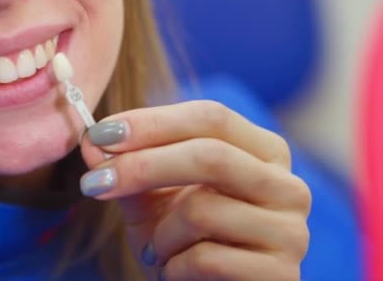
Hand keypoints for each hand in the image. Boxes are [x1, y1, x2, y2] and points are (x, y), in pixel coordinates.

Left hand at [81, 101, 310, 280]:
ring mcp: (291, 230)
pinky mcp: (281, 273)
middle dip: (143, 166)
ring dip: (160, 234)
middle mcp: (287, 184)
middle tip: (94, 183)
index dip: (152, 122)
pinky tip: (175, 272)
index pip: (211, 117)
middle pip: (211, 154)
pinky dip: (174, 267)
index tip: (99, 135)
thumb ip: (127, 168)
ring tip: (156, 250)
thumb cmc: (184, 243)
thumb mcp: (152, 201)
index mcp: (263, 152)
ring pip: (203, 210)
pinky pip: (207, 258)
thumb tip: (91, 142)